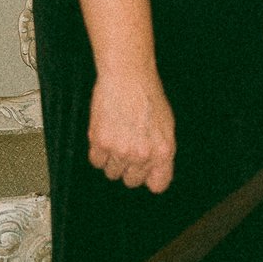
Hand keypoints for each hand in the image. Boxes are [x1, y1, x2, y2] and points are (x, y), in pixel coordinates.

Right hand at [88, 66, 175, 191]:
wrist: (128, 76)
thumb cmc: (148, 96)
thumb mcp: (166, 126)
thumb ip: (161, 151)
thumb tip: (155, 171)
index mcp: (163, 152)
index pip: (158, 185)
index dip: (150, 179)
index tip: (145, 174)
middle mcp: (143, 155)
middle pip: (132, 181)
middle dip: (129, 168)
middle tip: (127, 148)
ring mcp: (121, 150)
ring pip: (112, 172)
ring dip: (112, 159)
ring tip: (116, 137)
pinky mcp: (101, 143)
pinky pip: (96, 161)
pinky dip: (98, 152)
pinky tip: (105, 134)